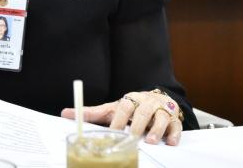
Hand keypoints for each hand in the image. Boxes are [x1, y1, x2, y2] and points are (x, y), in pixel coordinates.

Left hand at [61, 90, 181, 145]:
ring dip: (156, 129)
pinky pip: (176, 126)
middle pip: (143, 111)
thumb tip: (65, 113)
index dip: (119, 119)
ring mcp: (162, 110)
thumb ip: (92, 113)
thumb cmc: (131, 108)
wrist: (157, 100)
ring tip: (150, 141)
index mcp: (130, 99)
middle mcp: (147, 103)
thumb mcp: (112, 109)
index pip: (124, 106)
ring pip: (161, 117)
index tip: (113, 131)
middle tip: (132, 137)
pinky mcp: (174, 120)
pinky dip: (174, 134)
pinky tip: (170, 142)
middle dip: (138, 124)